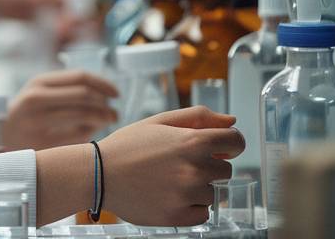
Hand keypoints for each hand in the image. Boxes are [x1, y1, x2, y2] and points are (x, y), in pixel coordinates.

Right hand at [3, 70, 118, 150]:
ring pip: (84, 115)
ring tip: (109, 121)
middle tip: (115, 111)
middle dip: (106, 103)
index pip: (80, 77)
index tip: (116, 93)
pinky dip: (91, 133)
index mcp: (39, 82)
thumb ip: (66, 88)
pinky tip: (92, 132)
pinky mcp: (42, 142)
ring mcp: (38, 121)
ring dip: (103, 117)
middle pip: (84, 95)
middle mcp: (36, 98)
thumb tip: (104, 92)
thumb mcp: (39, 91)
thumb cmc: (27, 112)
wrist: (0, 135)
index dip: (103, 83)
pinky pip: (77, 136)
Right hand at [96, 107, 244, 225]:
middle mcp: (195, 169)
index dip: (230, 143)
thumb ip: (199, 117)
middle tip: (178, 164)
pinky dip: (191, 206)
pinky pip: (203, 213)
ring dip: (197, 187)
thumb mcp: (160, 122)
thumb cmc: (129, 145)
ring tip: (168, 180)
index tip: (221, 147)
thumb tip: (232, 121)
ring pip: (213, 192)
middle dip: (208, 165)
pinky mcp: (179, 216)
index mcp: (193, 141)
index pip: (236, 141)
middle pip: (225, 169)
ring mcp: (188, 195)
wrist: (99, 174)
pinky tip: (169, 196)